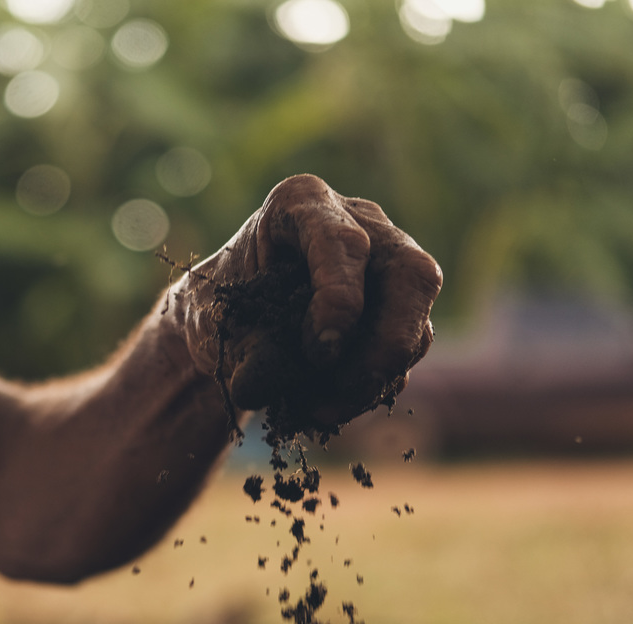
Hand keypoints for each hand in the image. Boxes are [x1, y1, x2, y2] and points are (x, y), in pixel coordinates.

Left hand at [174, 174, 441, 436]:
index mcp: (301, 203)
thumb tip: (256, 389)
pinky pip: (408, 350)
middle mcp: (360, 222)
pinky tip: (332, 407)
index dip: (339, 300)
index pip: (342, 242)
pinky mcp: (398, 309)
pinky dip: (375, 387)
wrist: (227, 324)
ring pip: (417, 319)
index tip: (320, 354)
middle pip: (410, 275)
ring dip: (376, 377)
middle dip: (384, 345)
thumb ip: (244, 349)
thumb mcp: (215, 321)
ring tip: (320, 411)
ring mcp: (388, 264)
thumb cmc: (218, 307)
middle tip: (345, 392)